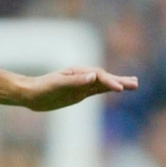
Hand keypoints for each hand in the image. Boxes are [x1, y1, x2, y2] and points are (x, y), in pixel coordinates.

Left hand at [20, 67, 137, 111]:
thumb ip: (76, 81)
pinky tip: (116, 89)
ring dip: (117, 84)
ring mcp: (81, 85)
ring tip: (133, 84)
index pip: (98, 77)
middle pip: (104, 78)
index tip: (120, 89)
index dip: (110, 82)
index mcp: (77, 72)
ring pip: (103, 84)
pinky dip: (107, 89)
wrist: (29, 94)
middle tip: (135, 84)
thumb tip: (93, 76)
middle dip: (119, 81)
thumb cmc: (41, 88)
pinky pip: (96, 91)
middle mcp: (82, 77)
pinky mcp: (79, 93)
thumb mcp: (57, 85)